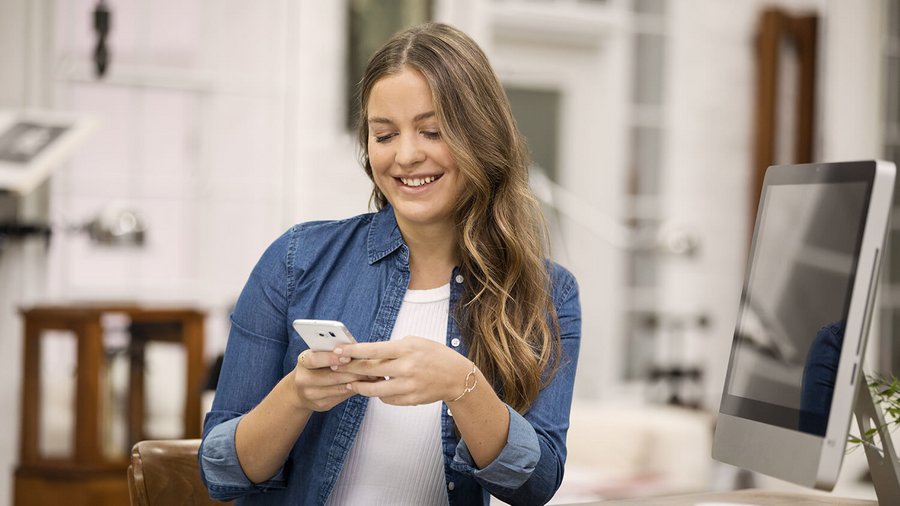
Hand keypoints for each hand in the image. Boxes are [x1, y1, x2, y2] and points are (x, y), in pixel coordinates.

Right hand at [291, 350, 371, 411]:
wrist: (300, 390)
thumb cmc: (315, 366)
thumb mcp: (318, 354)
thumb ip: (332, 351)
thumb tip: (355, 349)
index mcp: (303, 362)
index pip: (315, 359)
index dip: (331, 358)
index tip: (348, 356)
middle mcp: (304, 380)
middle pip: (331, 377)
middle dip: (353, 371)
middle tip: (370, 367)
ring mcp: (312, 395)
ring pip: (339, 388)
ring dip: (358, 382)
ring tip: (372, 375)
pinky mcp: (322, 405)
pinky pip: (342, 397)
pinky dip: (355, 390)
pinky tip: (365, 384)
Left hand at [335, 336, 472, 405]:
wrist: (457, 377)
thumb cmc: (434, 355)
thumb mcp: (415, 343)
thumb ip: (392, 348)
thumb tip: (368, 355)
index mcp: (406, 349)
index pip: (372, 350)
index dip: (352, 351)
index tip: (338, 351)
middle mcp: (406, 367)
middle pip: (369, 370)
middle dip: (349, 368)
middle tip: (336, 367)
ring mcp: (408, 386)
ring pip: (374, 390)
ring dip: (360, 387)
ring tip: (351, 383)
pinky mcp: (410, 399)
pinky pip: (386, 399)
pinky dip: (379, 394)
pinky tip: (377, 388)